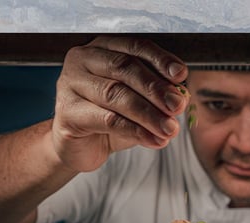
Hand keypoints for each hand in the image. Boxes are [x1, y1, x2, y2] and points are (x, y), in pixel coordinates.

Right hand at [51, 36, 189, 172]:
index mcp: (102, 48)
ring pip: (116, 95)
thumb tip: (181, 98)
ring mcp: (70, 84)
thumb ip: (157, 97)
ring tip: (170, 129)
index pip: (134, 47)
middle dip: (156, 88)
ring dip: (149, 114)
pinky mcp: (67, 112)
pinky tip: (154, 140)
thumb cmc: (109, 118)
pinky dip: (136, 131)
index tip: (181, 74)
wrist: (79, 147)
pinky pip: (107, 120)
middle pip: (125, 68)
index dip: (160, 59)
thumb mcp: (138, 103)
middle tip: (178, 106)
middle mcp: (82, 59)